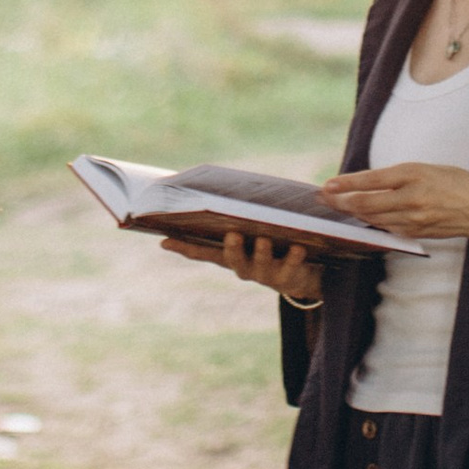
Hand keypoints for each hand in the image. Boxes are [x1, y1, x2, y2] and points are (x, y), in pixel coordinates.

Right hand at [159, 228, 333, 303]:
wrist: (304, 272)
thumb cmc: (272, 241)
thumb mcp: (254, 227)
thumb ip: (240, 214)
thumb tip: (221, 191)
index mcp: (231, 254)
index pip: (203, 252)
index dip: (184, 248)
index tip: (164, 241)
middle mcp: (244, 266)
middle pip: (232, 259)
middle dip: (231, 247)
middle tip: (232, 234)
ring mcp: (265, 274)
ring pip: (260, 264)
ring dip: (260, 251)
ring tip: (263, 238)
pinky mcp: (288, 277)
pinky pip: (291, 266)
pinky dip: (294, 256)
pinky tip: (299, 246)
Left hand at [318, 161, 468, 243]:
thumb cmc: (453, 181)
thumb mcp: (424, 169)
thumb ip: (396, 177)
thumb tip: (364, 184)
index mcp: (414, 174)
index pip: (371, 180)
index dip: (346, 183)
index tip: (327, 184)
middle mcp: (411, 198)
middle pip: (366, 203)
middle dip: (340, 202)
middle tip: (323, 198)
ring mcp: (413, 219)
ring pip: (373, 218)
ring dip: (352, 213)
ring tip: (335, 207)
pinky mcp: (415, 233)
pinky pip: (386, 228)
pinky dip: (371, 222)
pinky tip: (360, 218)